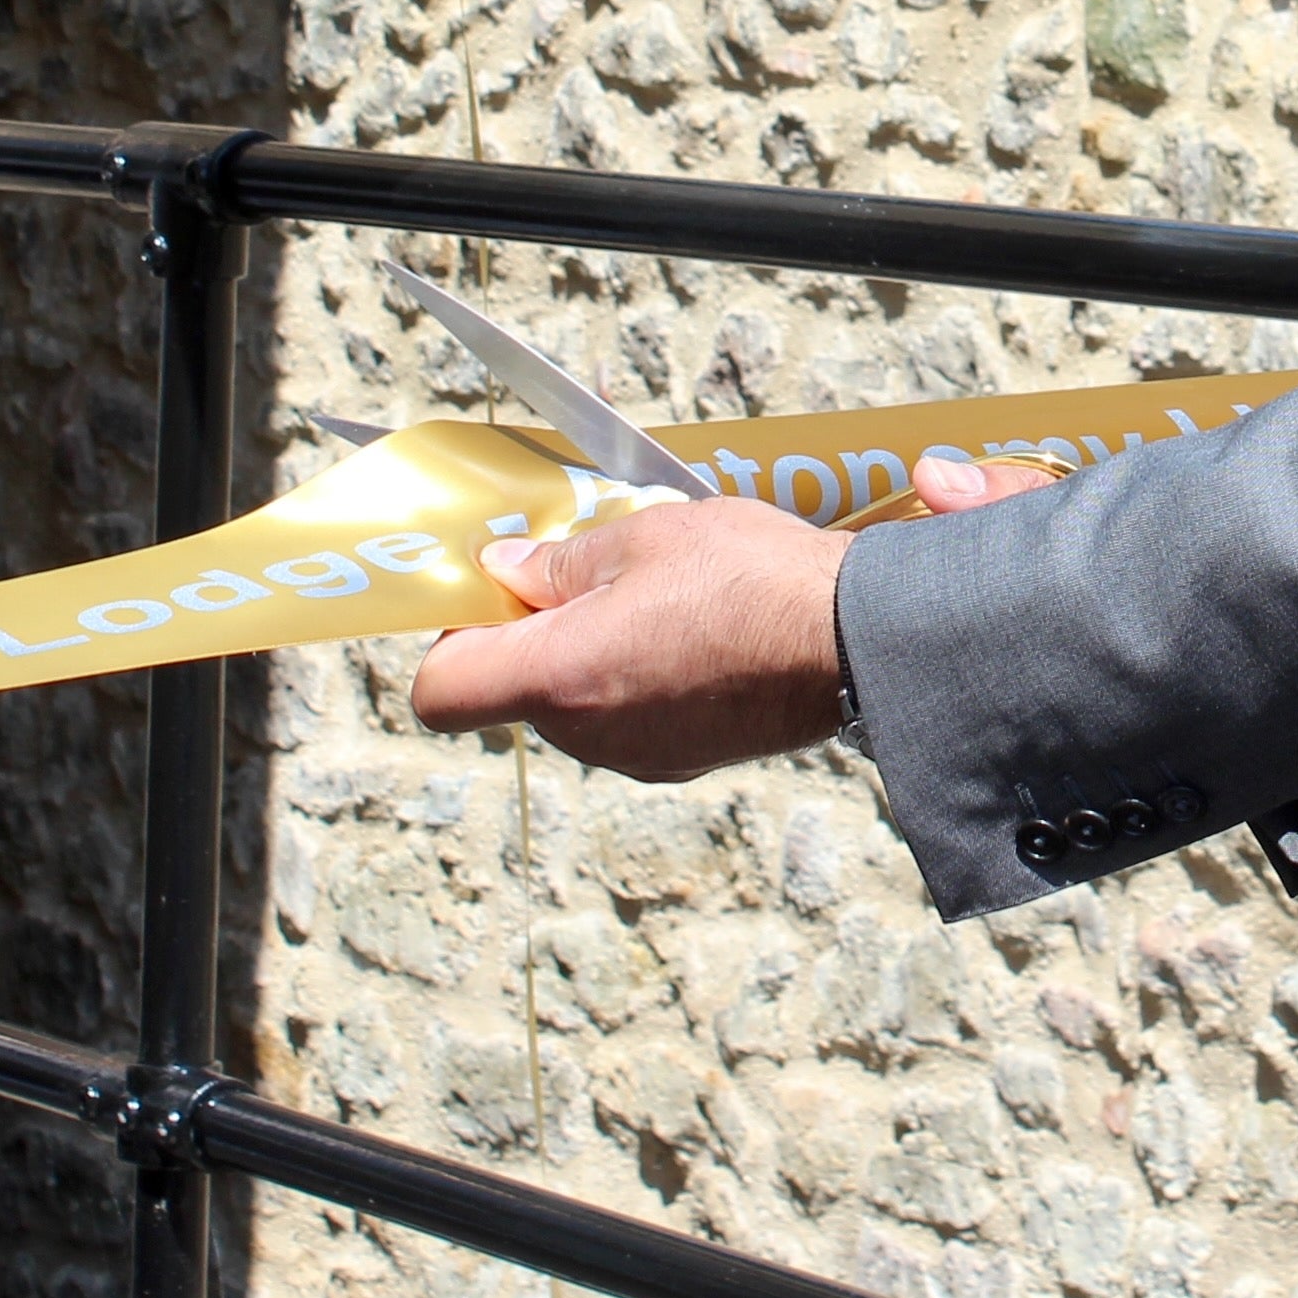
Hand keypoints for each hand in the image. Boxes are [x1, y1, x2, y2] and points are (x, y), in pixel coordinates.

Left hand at [410, 450, 1065, 779]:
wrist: (856, 641)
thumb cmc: (750, 578)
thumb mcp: (644, 536)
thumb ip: (561, 561)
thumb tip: (504, 571)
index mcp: (560, 677)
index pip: (441, 691)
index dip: (451, 636)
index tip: (494, 593)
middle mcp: (587, 735)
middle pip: (512, 693)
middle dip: (534, 635)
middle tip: (590, 574)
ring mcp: (636, 758)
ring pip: (574, 706)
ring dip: (591, 656)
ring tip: (659, 598)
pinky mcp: (682, 761)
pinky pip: (628, 721)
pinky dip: (639, 681)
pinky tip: (696, 635)